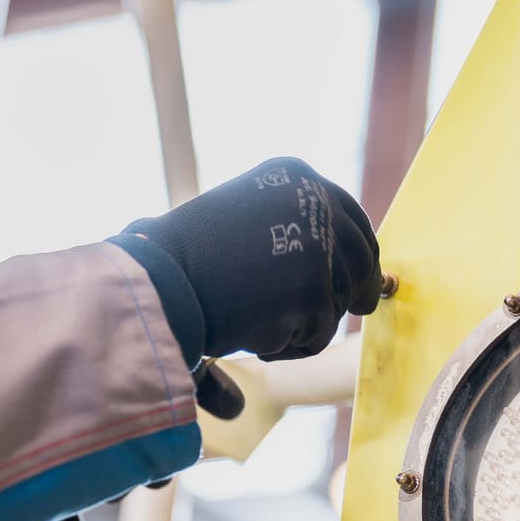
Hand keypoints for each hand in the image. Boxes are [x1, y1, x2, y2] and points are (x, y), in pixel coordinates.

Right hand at [122, 158, 381, 359]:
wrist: (156, 279)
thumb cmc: (183, 257)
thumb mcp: (243, 218)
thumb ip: (291, 227)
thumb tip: (342, 267)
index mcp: (297, 175)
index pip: (350, 218)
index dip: (360, 253)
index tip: (364, 278)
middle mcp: (315, 202)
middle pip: (358, 260)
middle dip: (354, 290)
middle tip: (360, 309)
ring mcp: (318, 249)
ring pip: (336, 303)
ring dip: (303, 320)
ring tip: (251, 316)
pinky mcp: (315, 295)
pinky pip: (315, 336)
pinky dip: (286, 345)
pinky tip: (248, 333)